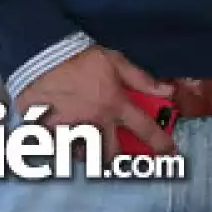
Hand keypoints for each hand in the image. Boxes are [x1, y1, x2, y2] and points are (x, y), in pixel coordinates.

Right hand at [14, 45, 176, 158]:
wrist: (41, 56)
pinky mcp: (47, 133)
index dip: (161, 142)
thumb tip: (168, 90)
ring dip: (88, 151)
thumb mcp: (116, 61)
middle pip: (111, 153)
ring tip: (86, 141)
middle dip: (116, 155)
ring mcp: (71, 130)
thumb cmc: (81, 58)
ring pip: (84, 155)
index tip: (170, 152)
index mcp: (114, 105)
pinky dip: (63, 146)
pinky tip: (63, 136)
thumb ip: (142, 79)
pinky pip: (58, 150)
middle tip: (114, 149)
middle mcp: (95, 122)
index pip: (144, 129)